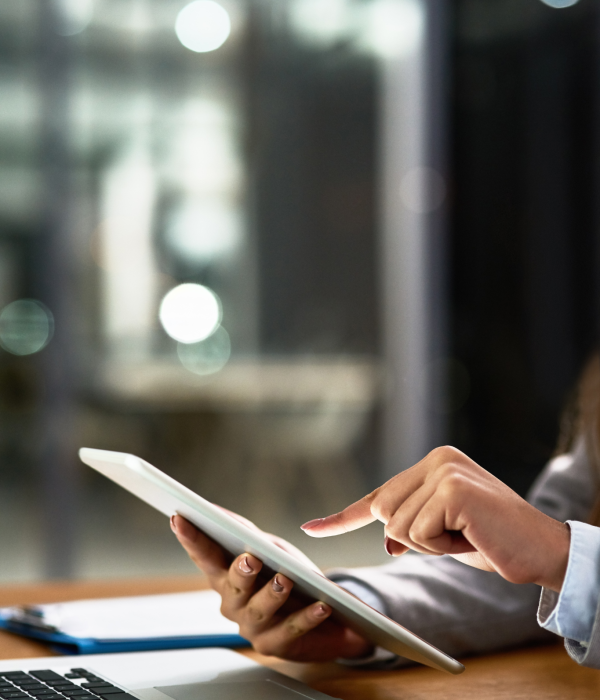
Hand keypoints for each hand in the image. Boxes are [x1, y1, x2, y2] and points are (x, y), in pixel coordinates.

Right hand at [170, 514, 371, 660]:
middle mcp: (233, 603)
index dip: (191, 538)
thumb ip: (248, 535)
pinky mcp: (276, 645)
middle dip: (240, 572)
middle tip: (250, 559)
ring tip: (286, 580)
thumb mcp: (272, 550)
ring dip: (272, 593)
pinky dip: (306, 616)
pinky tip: (320, 606)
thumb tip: (219, 513)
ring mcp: (252, 626)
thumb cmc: (292, 576)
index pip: (204, 555)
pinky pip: (291, 630)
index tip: (179, 517)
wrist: (328, 617)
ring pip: (259, 610)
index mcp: (226, 575)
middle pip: (232, 585)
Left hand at [301, 446, 569, 591]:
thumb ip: (411, 528)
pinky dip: (441, 547)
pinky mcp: (452, 490)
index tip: (310, 528)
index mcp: (433, 462)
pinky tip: (471, 534)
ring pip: (397, 528)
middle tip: (457, 535)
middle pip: (384, 513)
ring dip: (430, 545)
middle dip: (413, 539)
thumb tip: (386, 540)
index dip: (343, 517)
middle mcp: (437, 459)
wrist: (542, 550)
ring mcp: (444, 472)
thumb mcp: (443, 533)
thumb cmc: (494, 541)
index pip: (379, 494)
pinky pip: (417, 535)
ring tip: (467, 533)